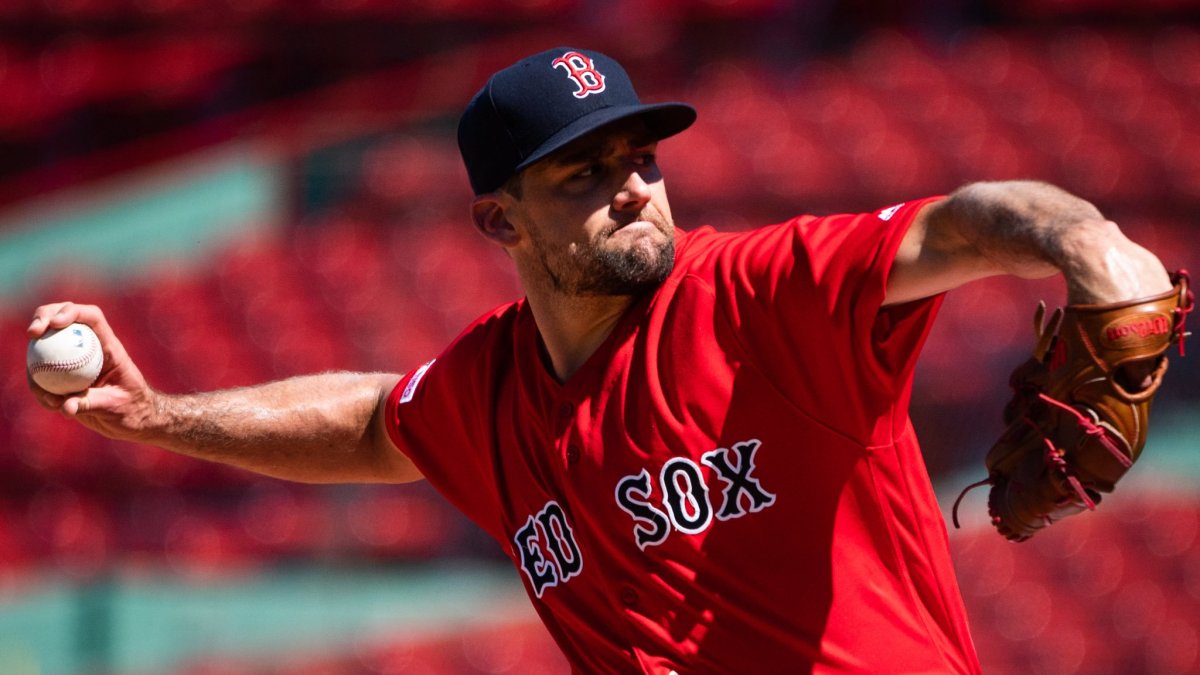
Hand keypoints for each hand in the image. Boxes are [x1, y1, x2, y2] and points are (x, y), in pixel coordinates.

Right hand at [27, 302, 156, 441]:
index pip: (92, 317)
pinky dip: (40, 387)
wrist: (134, 419)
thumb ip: (90, 404)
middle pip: (65, 319)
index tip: (54, 323)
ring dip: (35, 362)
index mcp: (109, 347)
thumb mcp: (115, 405)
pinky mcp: (64, 374)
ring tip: (47, 396)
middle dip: (44, 316)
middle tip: (32, 333)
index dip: (72, 312)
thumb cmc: (132, 408)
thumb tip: (65, 406)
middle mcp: (90, 347)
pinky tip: (50, 405)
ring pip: (47, 345)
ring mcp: (75, 359)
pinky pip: (43, 373)